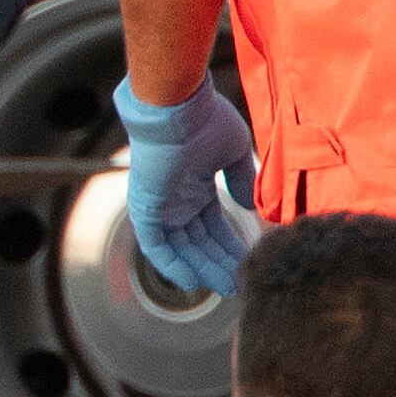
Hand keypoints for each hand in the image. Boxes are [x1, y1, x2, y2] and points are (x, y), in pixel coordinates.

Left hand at [112, 78, 257, 296]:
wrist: (178, 108)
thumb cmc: (206, 121)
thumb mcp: (233, 153)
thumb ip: (242, 180)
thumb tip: (250, 207)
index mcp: (195, 185)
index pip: (213, 225)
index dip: (231, 245)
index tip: (250, 264)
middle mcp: (176, 199)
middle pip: (199, 241)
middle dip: (220, 264)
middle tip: (241, 285)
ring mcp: (160, 205)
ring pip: (181, 248)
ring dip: (203, 269)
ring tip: (229, 287)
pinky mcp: (145, 210)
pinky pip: (156, 246)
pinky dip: (173, 265)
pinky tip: (195, 282)